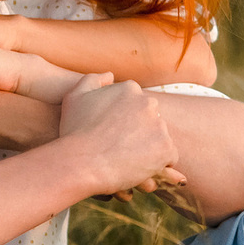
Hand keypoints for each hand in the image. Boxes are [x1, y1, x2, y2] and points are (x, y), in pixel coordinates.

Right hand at [58, 74, 184, 196]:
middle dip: (139, 132)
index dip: (125, 120)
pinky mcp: (166, 149)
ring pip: (159, 138)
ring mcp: (159, 126)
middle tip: (121, 148)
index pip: (136, 103)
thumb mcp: (74, 97)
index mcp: (130, 89)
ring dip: (148, 148)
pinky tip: (141, 168)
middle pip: (150, 119)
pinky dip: (158, 163)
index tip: (113, 132)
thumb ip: (93, 80)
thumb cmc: (74, 131)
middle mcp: (148, 103)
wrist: (81, 163)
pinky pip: (169, 156)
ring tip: (128, 160)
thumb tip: (111, 76)